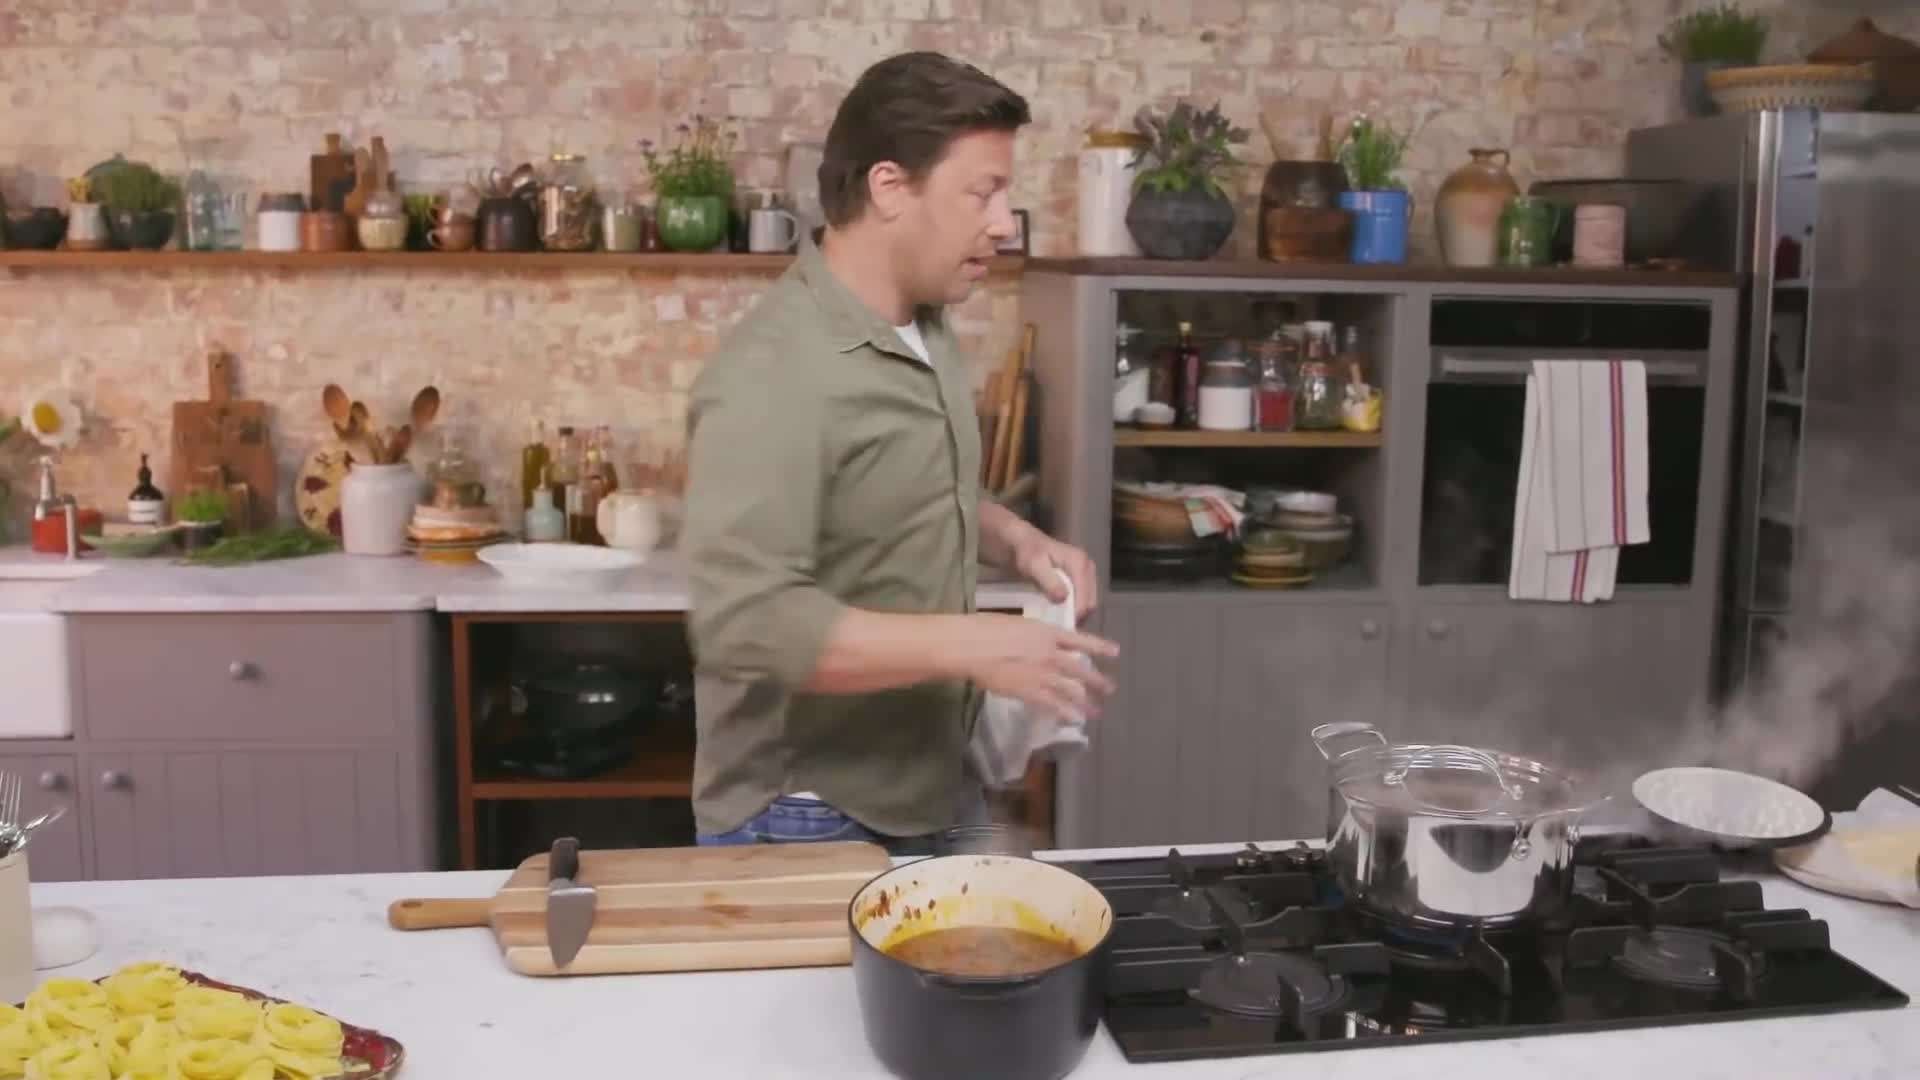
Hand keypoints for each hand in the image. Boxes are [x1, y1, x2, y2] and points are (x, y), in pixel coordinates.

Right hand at [952, 613, 1117, 721]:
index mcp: (1047, 633)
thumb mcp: (1016, 624)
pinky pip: (1053, 704)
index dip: (1099, 647)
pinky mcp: (1030, 691)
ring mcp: (1042, 674)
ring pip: (1070, 690)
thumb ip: (1032, 634)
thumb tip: (1035, 640)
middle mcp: (1050, 654)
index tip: (1115, 652)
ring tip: (1097, 711)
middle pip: (1080, 669)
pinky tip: (1075, 719)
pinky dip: (1066, 712)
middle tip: (1110, 688)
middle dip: (1097, 680)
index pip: (1080, 640)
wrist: (971, 646)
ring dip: (1086, 702)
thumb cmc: (985, 628)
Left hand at [1011, 532, 1099, 621]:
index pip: (1085, 597)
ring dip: (1075, 613)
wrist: (1024, 544)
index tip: (1061, 626)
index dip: (1076, 614)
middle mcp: (1088, 567)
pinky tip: (1060, 613)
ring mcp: (1086, 574)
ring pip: (1087, 603)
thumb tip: (1063, 598)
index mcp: (1080, 563)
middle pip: (1090, 602)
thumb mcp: (1034, 565)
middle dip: (1077, 616)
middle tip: (1059, 626)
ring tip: (1058, 621)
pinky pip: (1082, 600)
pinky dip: (1073, 608)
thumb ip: (1049, 581)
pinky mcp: (1081, 580)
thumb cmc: (1027, 553)